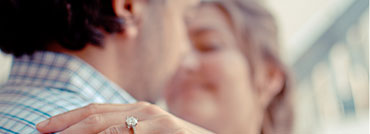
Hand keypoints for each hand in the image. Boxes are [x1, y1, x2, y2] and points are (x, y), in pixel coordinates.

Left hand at [36, 102, 213, 133]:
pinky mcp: (165, 127)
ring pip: (107, 126)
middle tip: (41, 131)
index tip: (44, 126)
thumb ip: (125, 132)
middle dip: (65, 124)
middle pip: (95, 115)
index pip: (95, 110)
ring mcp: (154, 118)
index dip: (68, 117)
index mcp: (135, 110)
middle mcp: (142, 110)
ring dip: (79, 132)